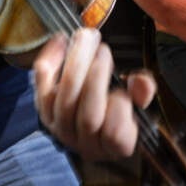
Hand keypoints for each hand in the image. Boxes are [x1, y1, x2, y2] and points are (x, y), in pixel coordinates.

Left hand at [33, 28, 155, 160]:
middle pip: (88, 117)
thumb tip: (141, 82)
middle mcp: (84, 144)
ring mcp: (61, 130)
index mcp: (113, 147)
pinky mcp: (44, 113)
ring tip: (86, 38)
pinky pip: (42, 89)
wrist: (94, 117)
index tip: (124, 85)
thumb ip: (143, 93)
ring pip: (64, 103)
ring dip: (74, 66)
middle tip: (103, 48)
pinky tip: (61, 40)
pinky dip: (50, 63)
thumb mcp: (139, 103)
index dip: (119, 108)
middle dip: (97, 79)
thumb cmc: (120, 110)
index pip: (115, 133)